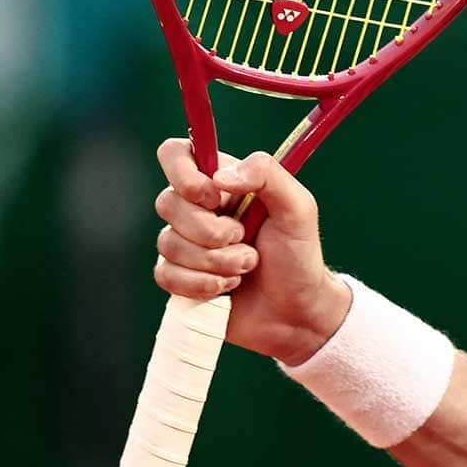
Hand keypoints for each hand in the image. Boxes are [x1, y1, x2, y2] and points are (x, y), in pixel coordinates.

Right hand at [151, 138, 351, 363]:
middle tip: (246, 239)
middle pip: (167, 203)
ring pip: (167, 244)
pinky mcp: (180, 277)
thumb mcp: (299, 208)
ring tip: (247, 266)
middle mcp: (199, 209)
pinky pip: (166, 275)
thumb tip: (219, 177)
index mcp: (224, 182)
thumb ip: (267, 175)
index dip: (183, 174)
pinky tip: (228, 286)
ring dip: (215, 262)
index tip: (214, 196)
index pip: (176, 154)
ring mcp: (186, 243)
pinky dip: (202, 284)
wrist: (296, 312)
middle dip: (210, 231)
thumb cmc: (300, 256)